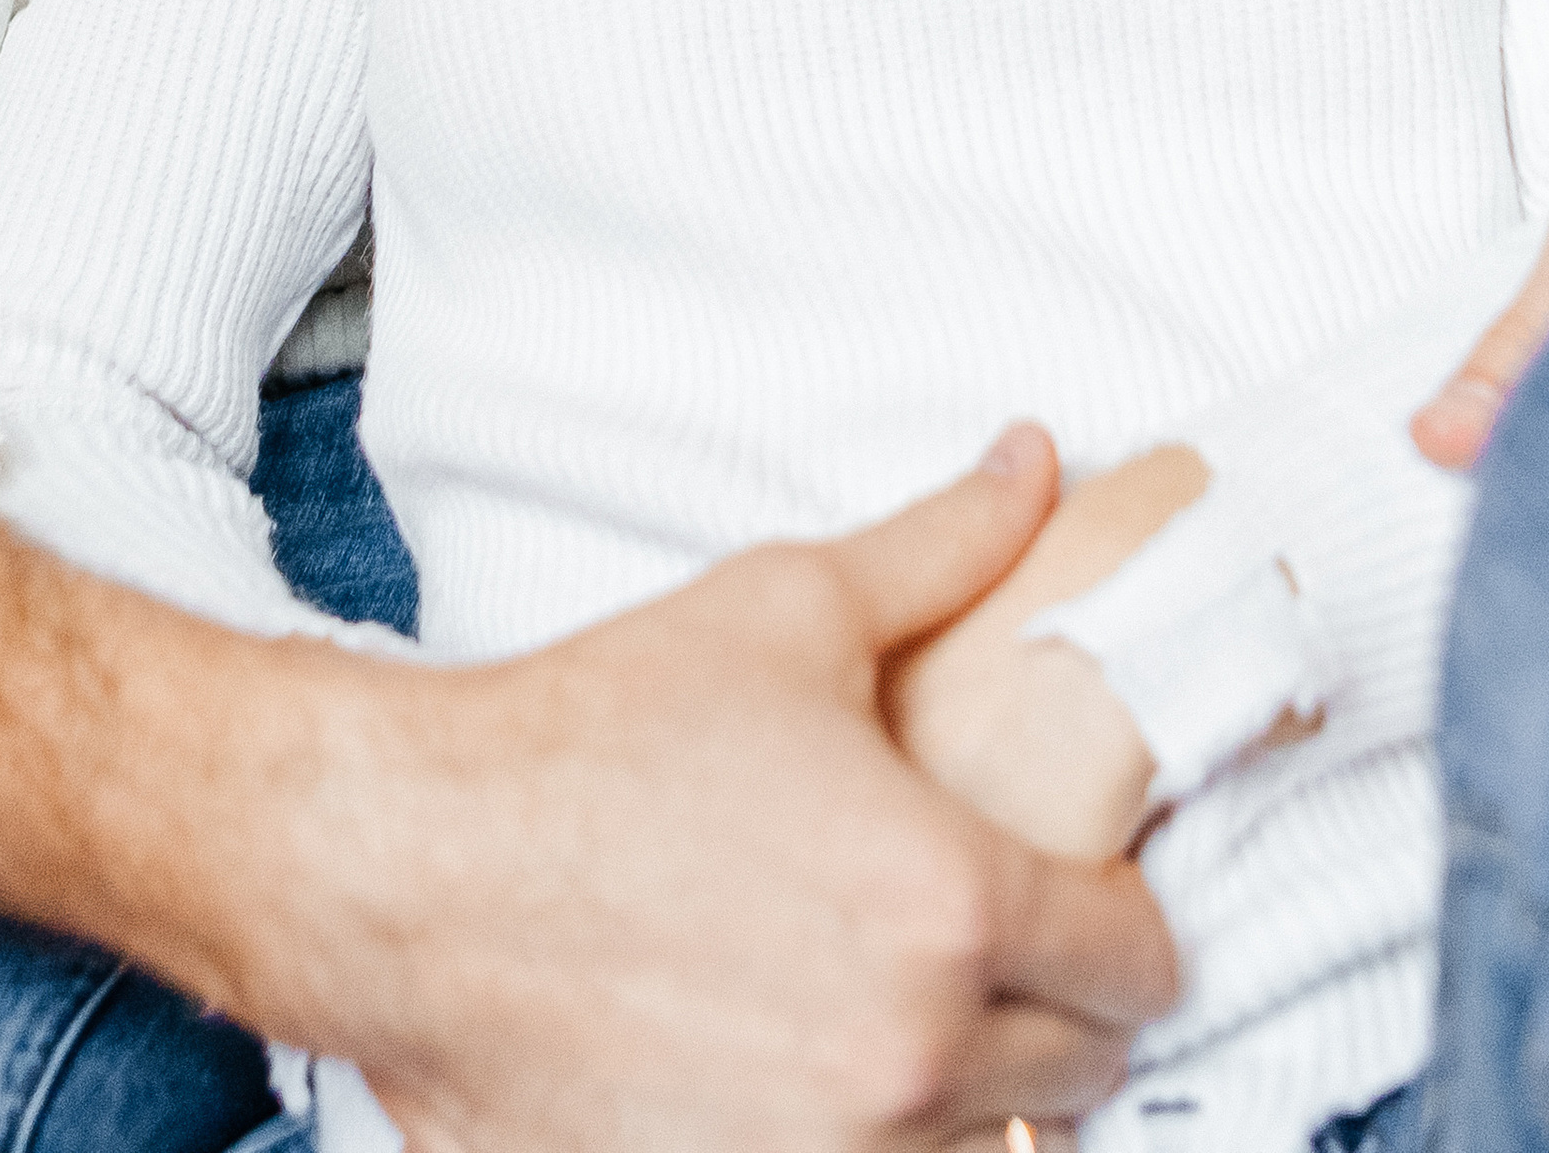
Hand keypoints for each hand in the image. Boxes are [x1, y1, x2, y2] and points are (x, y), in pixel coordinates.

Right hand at [284, 425, 1178, 1152]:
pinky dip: (875, 1146)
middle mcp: (909, 1054)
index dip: (1125, 920)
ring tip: (906, 1011)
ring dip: (977, 1095)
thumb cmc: (591, 736)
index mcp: (945, 901)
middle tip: (994, 944)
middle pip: (1084, 1073)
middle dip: (1058, 1007)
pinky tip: (820, 1074)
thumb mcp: (784, 610)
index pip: (1137, 962)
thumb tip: (1035, 463)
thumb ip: (941, 548)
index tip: (1083, 894)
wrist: (411, 872)